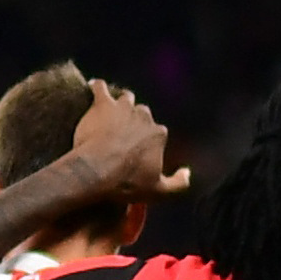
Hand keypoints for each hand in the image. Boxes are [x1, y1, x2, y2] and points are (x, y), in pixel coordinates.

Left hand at [70, 80, 190, 204]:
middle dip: (134, 119)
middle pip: (142, 113)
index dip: (146, 139)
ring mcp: (123, 108)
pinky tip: (93, 88)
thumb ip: (178, 183)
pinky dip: (97, 88)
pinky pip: (100, 88)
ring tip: (109, 110)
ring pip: (124, 98)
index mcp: (158, 134)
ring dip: (118, 103)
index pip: (156, 132)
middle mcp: (144, 116)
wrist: (96, 172)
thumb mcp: (157, 192)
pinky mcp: (102, 105)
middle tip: (120, 131)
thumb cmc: (125, 183)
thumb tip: (187, 173)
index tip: (136, 148)